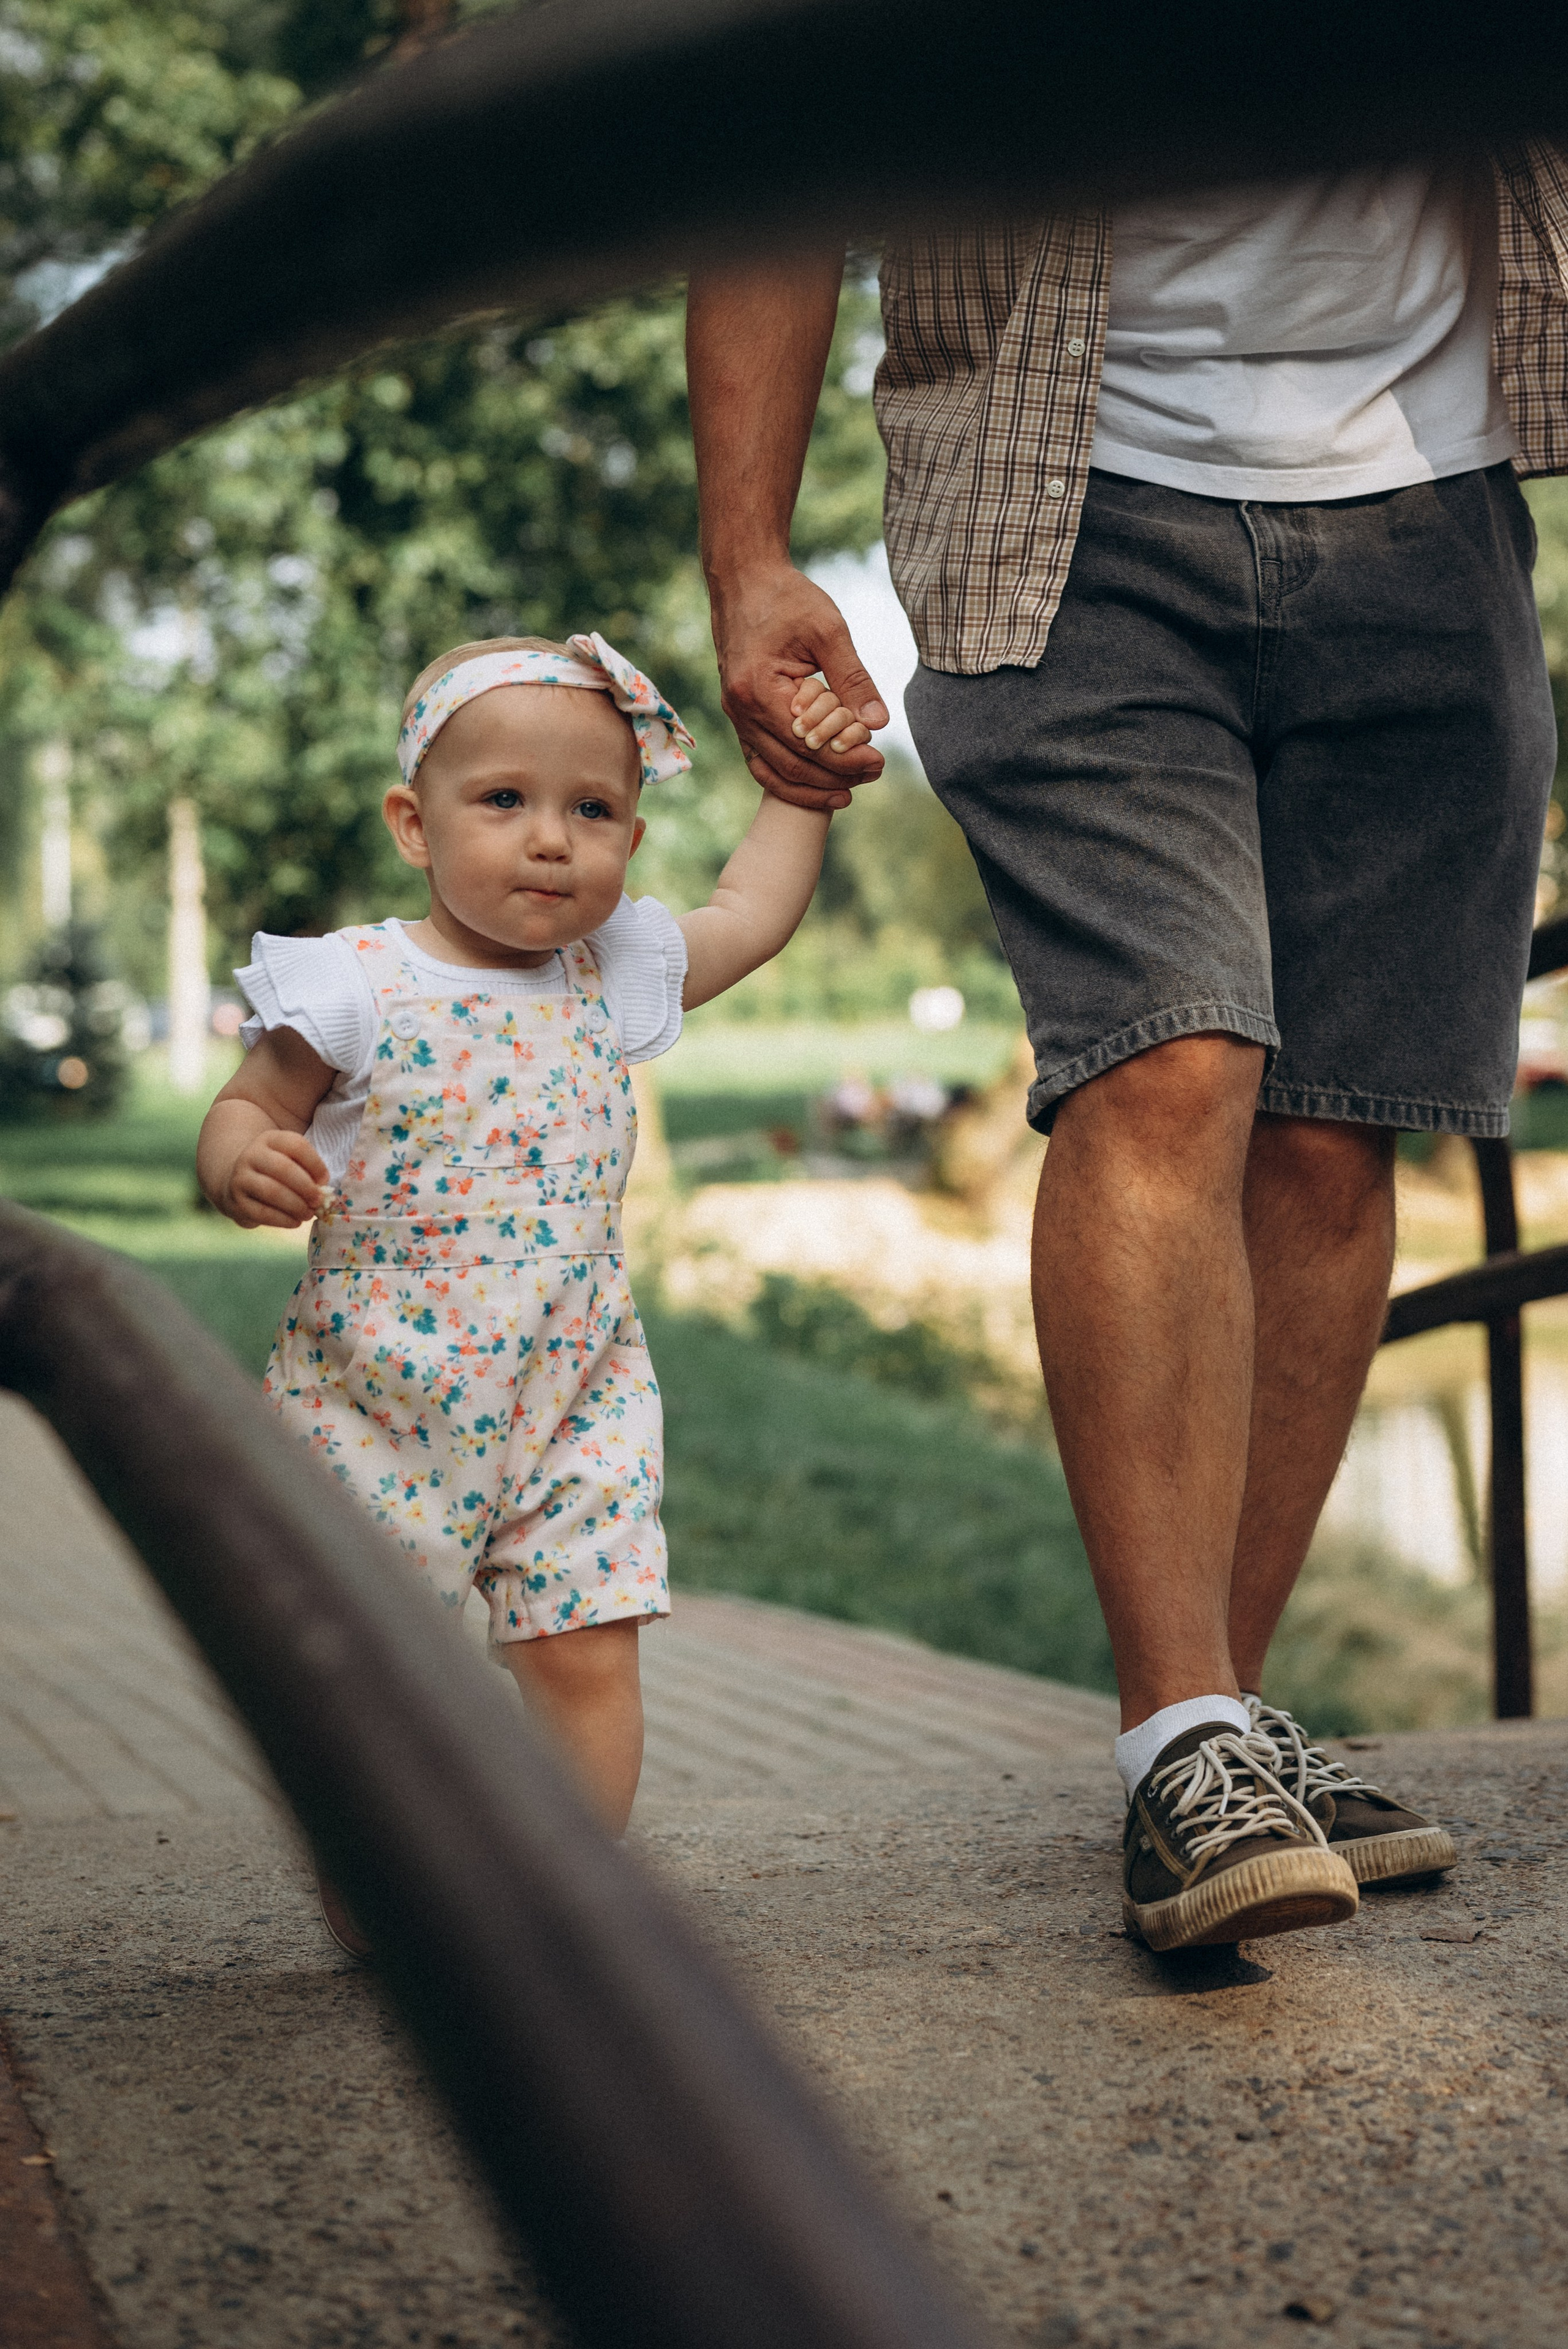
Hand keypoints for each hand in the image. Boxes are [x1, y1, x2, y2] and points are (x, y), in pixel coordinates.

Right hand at [223, 1129, 329, 1227]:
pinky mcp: (236, 1201)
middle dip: (306, 1187)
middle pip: (283, 1168)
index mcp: (270, 1139)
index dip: (315, 1164)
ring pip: (272, 1191)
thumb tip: (324, 1188)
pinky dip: (283, 1220)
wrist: (239, 1182)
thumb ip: (308, 1168)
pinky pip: (262, 1212)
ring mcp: (241, 1178)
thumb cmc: (275, 1172)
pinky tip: (295, 1222)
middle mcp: (252, 1155)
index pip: (296, 1145)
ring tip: (308, 1213)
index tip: (325, 1180)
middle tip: (318, 1200)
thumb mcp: (289, 1159)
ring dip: (296, 1205)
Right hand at [712, 563, 887, 809]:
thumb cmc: (786, 598)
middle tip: (875, 773)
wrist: (744, 580)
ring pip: (772, 772)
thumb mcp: (828, 630)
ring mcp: (736, 717)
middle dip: (836, 776)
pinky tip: (819, 782)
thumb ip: (853, 678)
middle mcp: (740, 711)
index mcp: (758, 691)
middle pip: (791, 766)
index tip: (880, 760)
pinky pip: (761, 761)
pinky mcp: (740, 716)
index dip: (846, 759)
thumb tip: (879, 723)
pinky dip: (789, 778)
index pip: (808, 744)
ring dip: (812, 787)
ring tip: (850, 790)